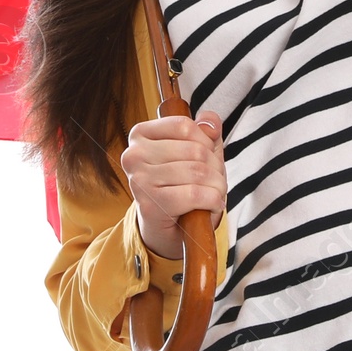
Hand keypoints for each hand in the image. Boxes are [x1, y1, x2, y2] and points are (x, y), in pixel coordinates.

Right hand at [121, 108, 226, 262]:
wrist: (164, 228)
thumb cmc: (181, 185)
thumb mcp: (197, 153)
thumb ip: (206, 132)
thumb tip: (211, 122)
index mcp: (140, 134)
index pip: (184, 126)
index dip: (206, 142)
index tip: (208, 157)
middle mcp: (133, 155)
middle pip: (195, 150)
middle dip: (216, 168)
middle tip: (215, 181)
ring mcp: (139, 180)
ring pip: (198, 173)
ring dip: (218, 186)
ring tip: (215, 193)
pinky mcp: (149, 205)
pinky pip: (194, 195)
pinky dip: (213, 200)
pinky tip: (212, 205)